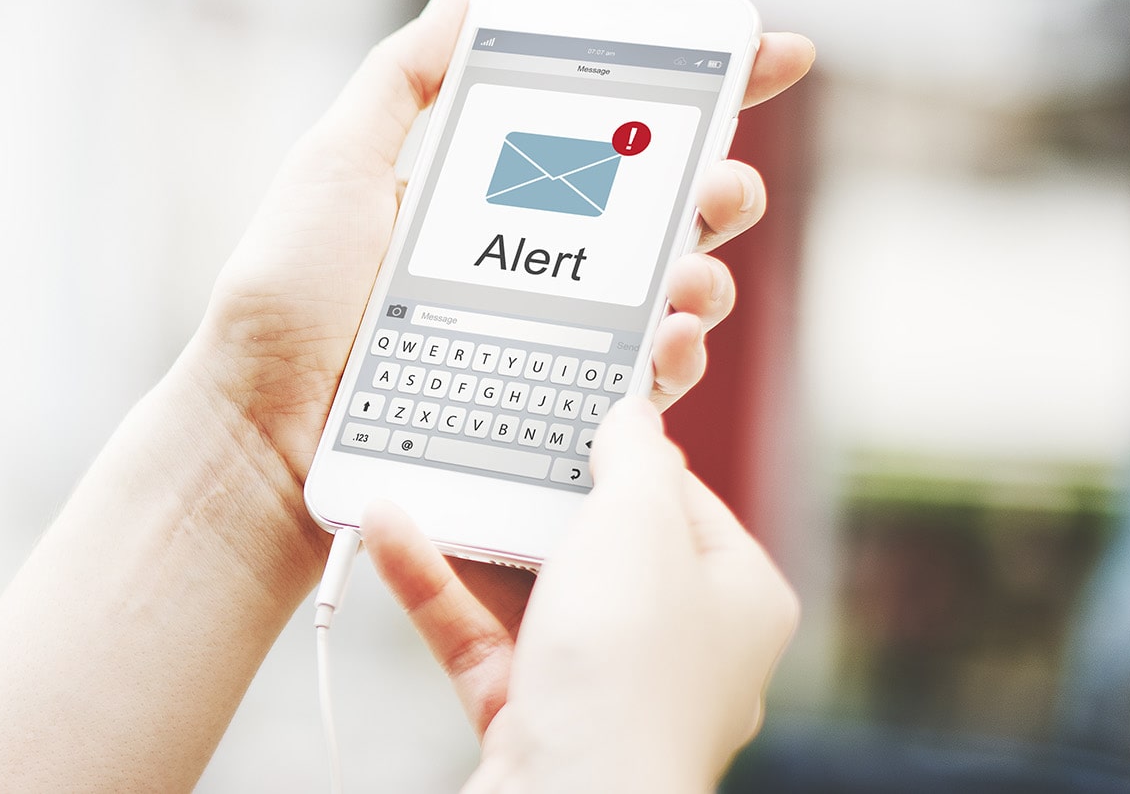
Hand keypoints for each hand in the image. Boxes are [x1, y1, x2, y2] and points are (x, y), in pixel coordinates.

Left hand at [189, 0, 812, 544]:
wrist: (260, 431)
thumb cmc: (284, 301)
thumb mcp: (337, 167)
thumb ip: (401, 85)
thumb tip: (458, 0)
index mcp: (483, 195)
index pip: (599, 130)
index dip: (689, 93)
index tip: (760, 54)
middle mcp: (524, 261)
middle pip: (655, 214)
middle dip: (718, 185)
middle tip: (726, 182)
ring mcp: (539, 338)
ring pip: (662, 298)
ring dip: (705, 273)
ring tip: (695, 272)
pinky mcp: (542, 409)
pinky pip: (632, 383)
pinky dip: (672, 358)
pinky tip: (672, 339)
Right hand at [366, 400, 798, 791]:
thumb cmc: (628, 679)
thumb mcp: (639, 523)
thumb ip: (635, 455)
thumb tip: (633, 416)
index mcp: (736, 596)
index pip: (681, 498)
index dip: (627, 451)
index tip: (574, 414)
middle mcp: (677, 644)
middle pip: (599, 542)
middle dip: (535, 494)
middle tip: (492, 441)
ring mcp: (603, 685)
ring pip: (531, 589)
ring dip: (474, 534)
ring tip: (425, 475)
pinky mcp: (533, 715)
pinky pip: (479, 634)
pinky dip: (437, 586)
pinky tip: (393, 532)